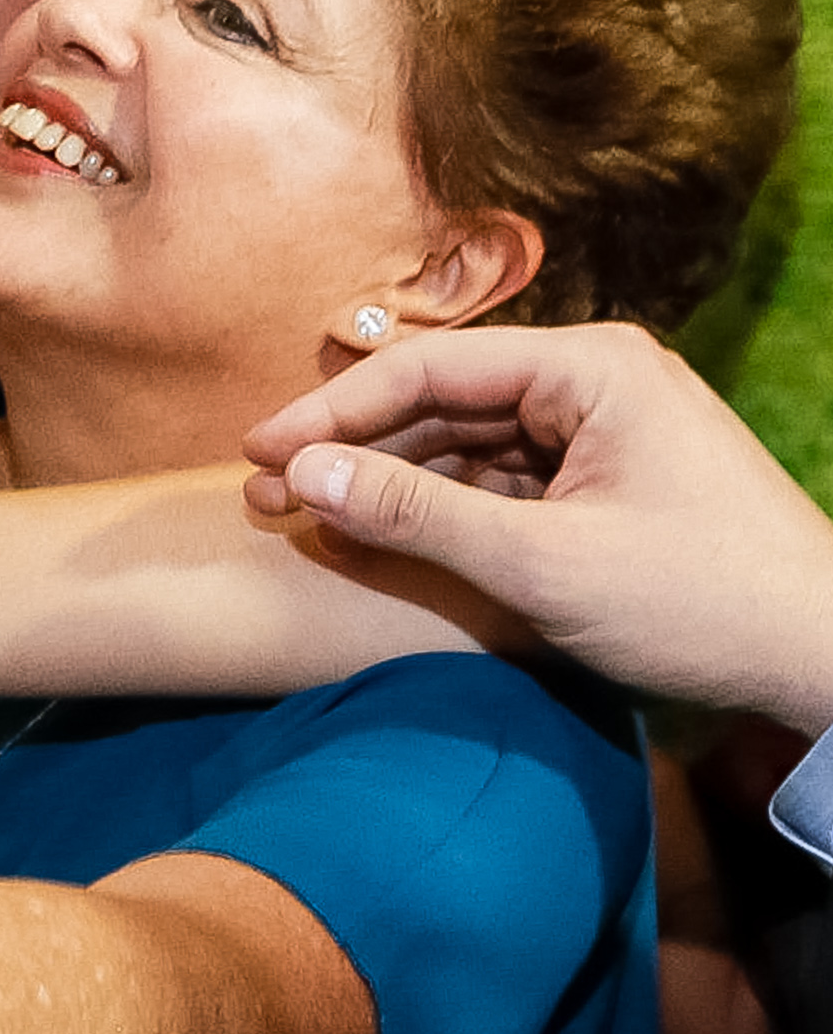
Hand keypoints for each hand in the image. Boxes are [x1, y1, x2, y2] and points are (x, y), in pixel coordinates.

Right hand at [243, 324, 832, 735]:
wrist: (830, 665)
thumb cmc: (702, 603)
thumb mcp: (541, 563)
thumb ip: (416, 514)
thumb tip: (305, 475)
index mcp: (593, 368)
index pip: (429, 369)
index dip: (332, 411)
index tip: (257, 451)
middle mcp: (598, 380)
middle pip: (443, 401)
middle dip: (353, 450)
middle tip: (265, 492)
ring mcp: (607, 431)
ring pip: (468, 444)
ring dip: (392, 482)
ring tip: (308, 518)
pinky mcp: (611, 481)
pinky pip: (506, 480)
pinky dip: (445, 509)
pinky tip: (383, 535)